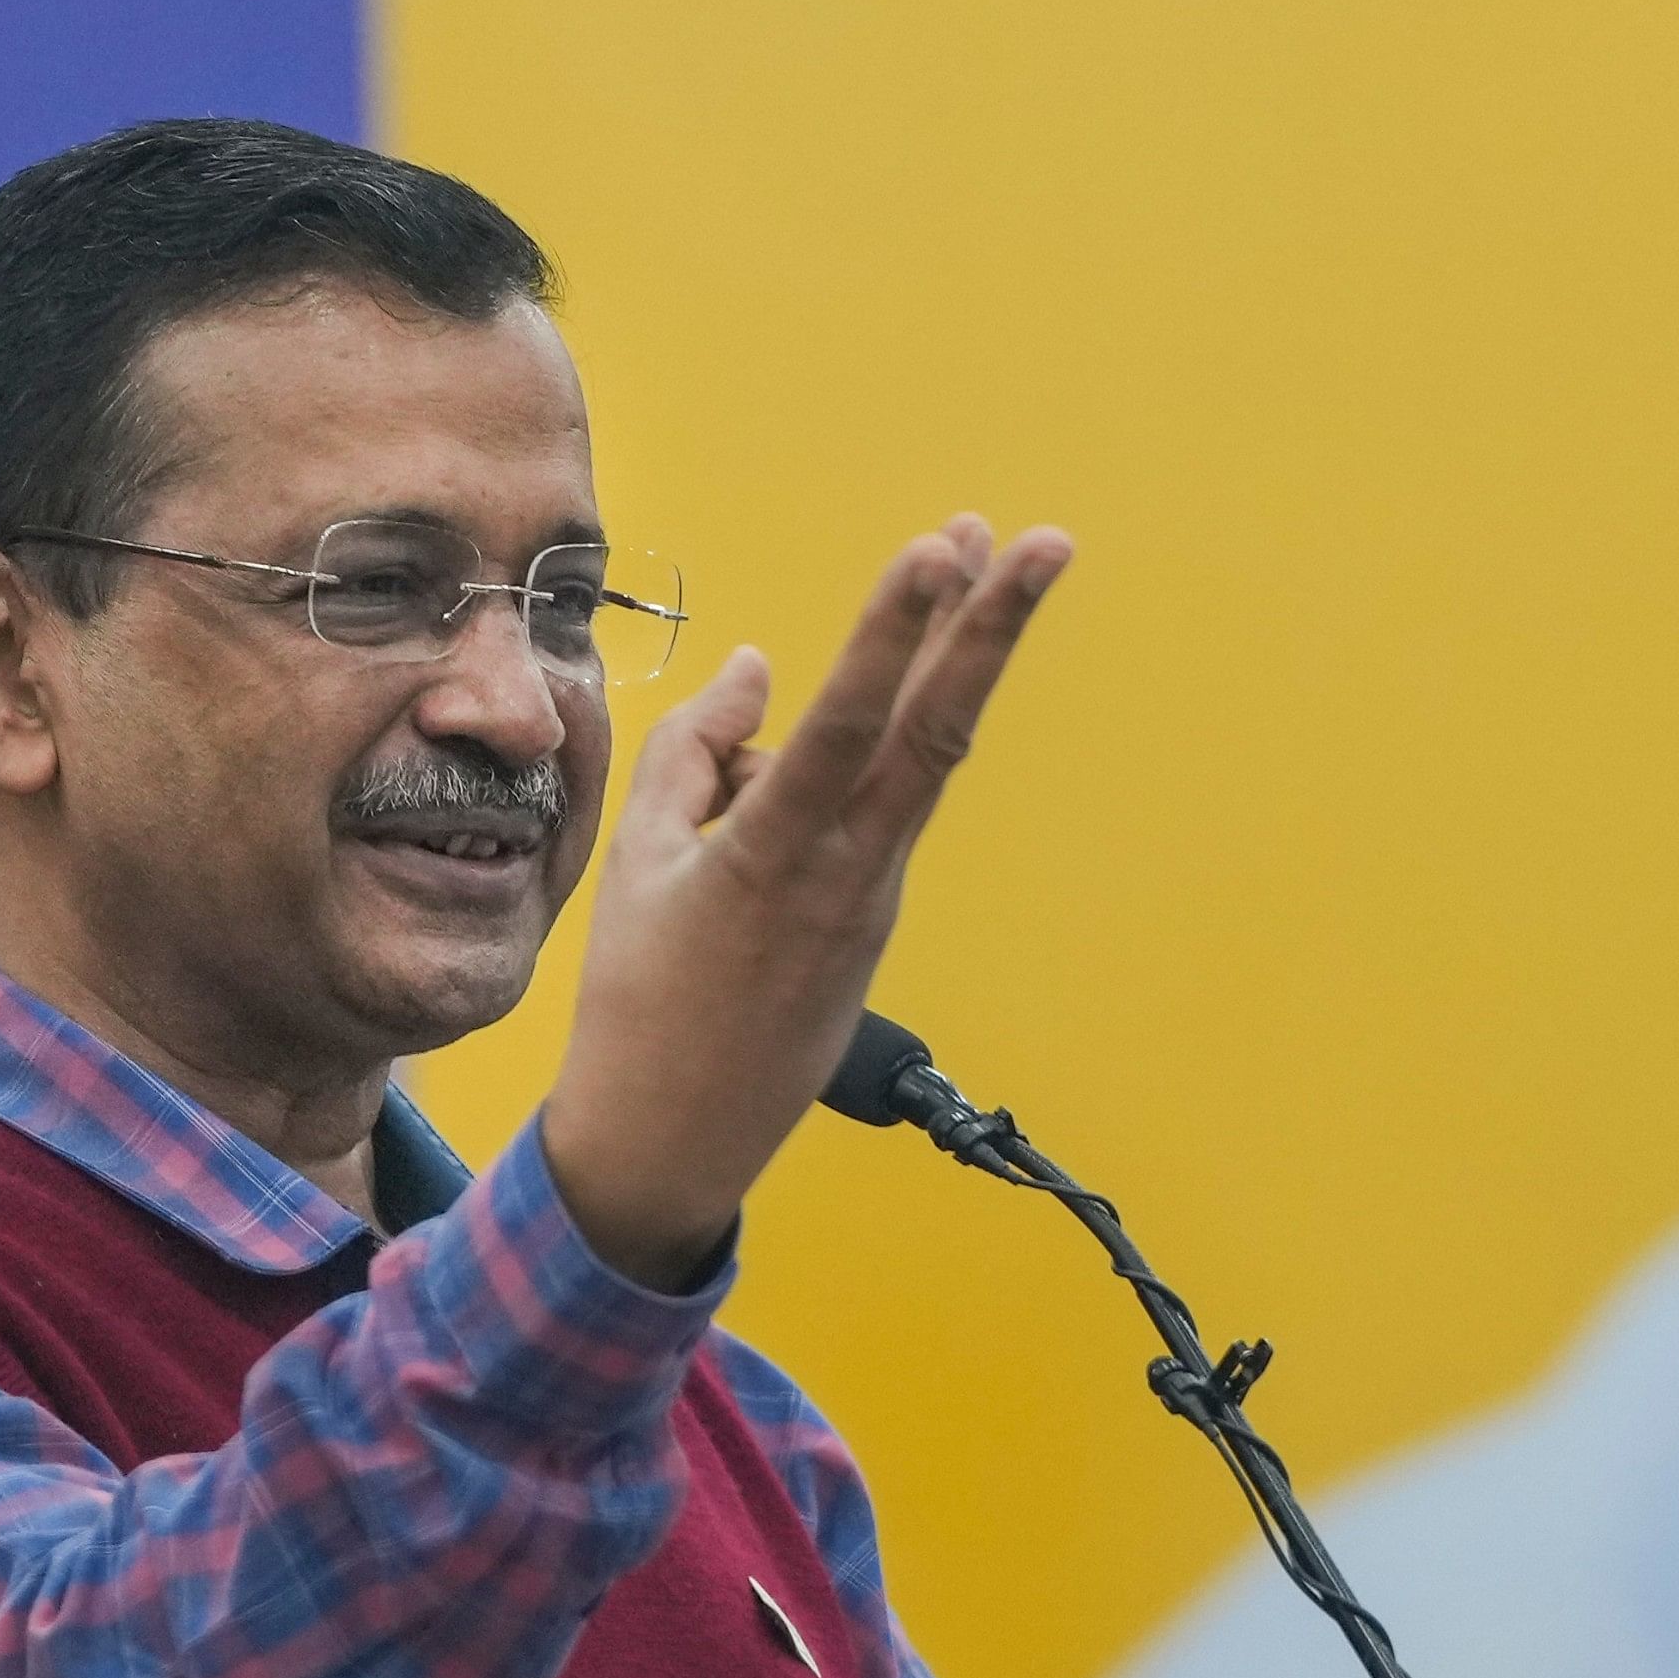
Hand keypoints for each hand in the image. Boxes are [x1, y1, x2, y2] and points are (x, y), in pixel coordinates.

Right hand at [539, 515, 1070, 1287]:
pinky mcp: (877, 919)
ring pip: (917, 763)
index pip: (852, 721)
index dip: (897, 632)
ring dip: (951, 664)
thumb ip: (695, 752)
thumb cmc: (637, 995)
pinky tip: (763, 780)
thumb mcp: (638, 860)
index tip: (940, 550)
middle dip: (988, 629)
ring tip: (984, 562)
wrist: (673, 1137)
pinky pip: (869, 813)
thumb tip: (761, 669)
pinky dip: (847, 767)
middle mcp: (847, 872)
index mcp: (774, 855)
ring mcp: (875, 899)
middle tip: (1040, 541)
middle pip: (935, 731)